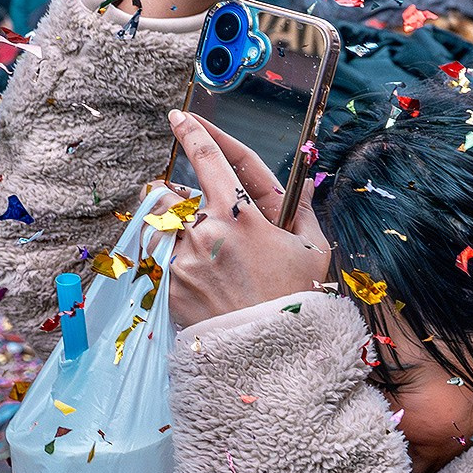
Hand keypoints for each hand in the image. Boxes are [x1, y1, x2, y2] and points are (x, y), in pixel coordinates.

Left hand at [164, 110, 330, 328]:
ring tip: (190, 248)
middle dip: (175, 197)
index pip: (209, 159)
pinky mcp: (168, 286)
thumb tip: (305, 185)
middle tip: (194, 219)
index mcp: (240, 213)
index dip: (193, 133)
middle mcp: (204, 230)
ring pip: (160, 226)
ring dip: (169, 228)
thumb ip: (303, 213)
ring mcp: (182, 258)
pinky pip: (159, 260)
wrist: (268, 355)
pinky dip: (170, 261)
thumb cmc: (295, 301)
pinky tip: (195, 280)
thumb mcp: (313, 252)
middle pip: (170, 193)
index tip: (179, 118)